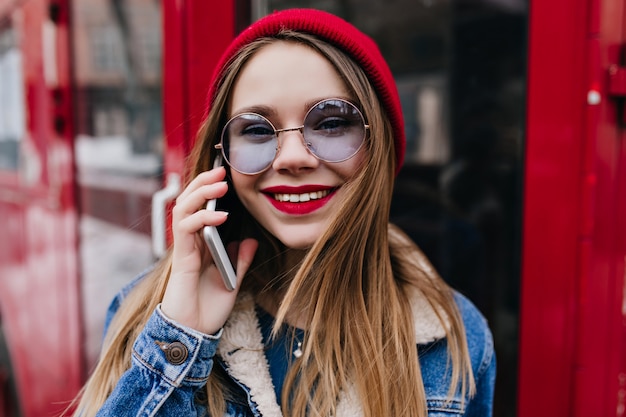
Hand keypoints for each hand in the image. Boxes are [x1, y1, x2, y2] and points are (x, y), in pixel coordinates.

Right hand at [161, 166, 257, 334]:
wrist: (194, 332)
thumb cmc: (209, 308)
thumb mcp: (233, 280)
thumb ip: (240, 260)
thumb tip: (250, 240)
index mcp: (201, 244)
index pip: (201, 208)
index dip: (210, 191)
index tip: (227, 176)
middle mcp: (190, 242)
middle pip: (189, 202)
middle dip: (203, 184)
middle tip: (221, 172)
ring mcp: (184, 249)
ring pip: (183, 210)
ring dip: (200, 194)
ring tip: (220, 186)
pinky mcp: (182, 258)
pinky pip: (186, 230)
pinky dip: (202, 219)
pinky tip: (220, 217)